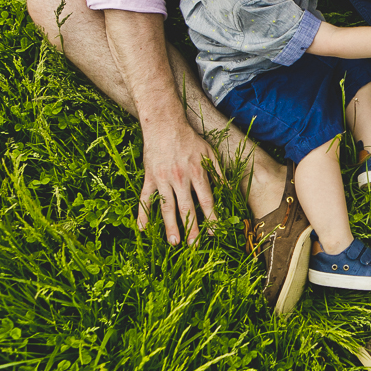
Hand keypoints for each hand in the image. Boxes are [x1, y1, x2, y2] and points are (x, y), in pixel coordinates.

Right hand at [136, 118, 219, 245]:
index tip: (214, 232)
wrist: (164, 125)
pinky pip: (145, 198)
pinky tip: (142, 228)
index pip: (207, 201)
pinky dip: (143, 213)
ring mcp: (163, 179)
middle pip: (187, 209)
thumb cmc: (190, 139)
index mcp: (197, 173)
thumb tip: (228, 189)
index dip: (211, 218)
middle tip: (194, 245)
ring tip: (174, 243)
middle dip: (192, 228)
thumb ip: (218, 172)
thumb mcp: (209, 152)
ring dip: (170, 227)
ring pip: (167, 207)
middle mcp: (181, 179)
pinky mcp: (149, 178)